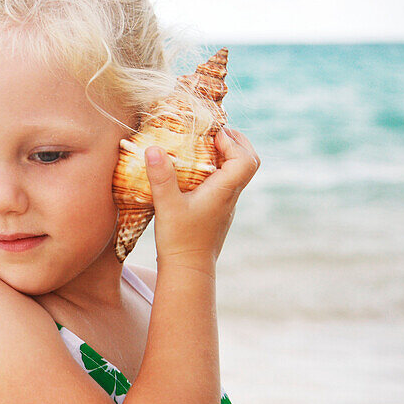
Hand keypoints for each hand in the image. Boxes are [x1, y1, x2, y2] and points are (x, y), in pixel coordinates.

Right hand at [144, 128, 259, 270]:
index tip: (212, 135)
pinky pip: (227, 183)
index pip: (246, 160)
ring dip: (228, 155)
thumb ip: (161, 177)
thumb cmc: (179, 239)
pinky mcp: (218, 211)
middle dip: (237, 143)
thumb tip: (153, 148)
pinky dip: (219, 169)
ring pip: (239, 173)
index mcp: (224, 191)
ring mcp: (226, 204)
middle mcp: (231, 196)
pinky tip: (197, 171)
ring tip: (205, 147)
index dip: (233, 142)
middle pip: (250, 162)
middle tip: (215, 133)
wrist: (189, 270)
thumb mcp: (167, 206)